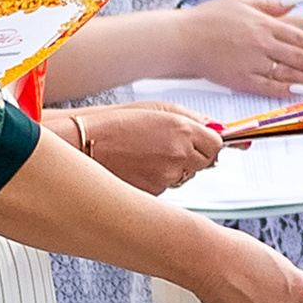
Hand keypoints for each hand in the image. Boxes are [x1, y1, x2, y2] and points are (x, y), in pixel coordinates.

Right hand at [62, 102, 220, 194]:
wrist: (83, 145)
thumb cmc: (117, 124)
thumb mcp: (157, 109)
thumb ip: (193, 119)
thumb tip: (219, 129)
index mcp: (182, 130)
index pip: (217, 144)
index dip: (208, 142)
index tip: (200, 141)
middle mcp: (179, 156)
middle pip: (205, 163)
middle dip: (193, 155)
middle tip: (167, 146)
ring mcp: (167, 177)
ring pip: (185, 176)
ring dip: (174, 168)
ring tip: (146, 155)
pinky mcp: (154, 194)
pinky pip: (166, 187)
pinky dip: (157, 179)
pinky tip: (138, 167)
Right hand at [180, 0, 302, 96]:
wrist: (181, 38)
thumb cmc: (209, 18)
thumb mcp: (242, 1)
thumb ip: (271, 4)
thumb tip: (296, 3)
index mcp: (265, 23)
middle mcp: (262, 42)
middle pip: (302, 57)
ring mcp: (252, 62)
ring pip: (290, 74)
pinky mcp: (240, 79)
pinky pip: (269, 86)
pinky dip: (287, 90)